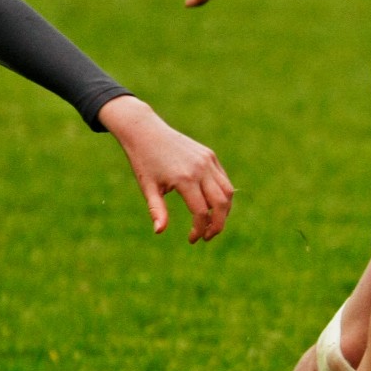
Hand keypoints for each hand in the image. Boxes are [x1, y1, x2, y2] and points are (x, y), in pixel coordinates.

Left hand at [98, 96, 234, 241]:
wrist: (146, 131)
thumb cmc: (143, 161)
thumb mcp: (147, 187)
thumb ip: (157, 210)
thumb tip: (159, 231)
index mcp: (184, 179)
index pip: (201, 212)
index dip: (199, 230)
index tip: (192, 239)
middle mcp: (200, 169)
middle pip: (221, 204)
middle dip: (218, 224)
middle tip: (208, 236)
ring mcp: (208, 161)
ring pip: (227, 192)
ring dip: (224, 210)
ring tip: (212, 222)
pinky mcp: (210, 156)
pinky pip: (223, 179)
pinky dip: (222, 195)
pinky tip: (211, 205)